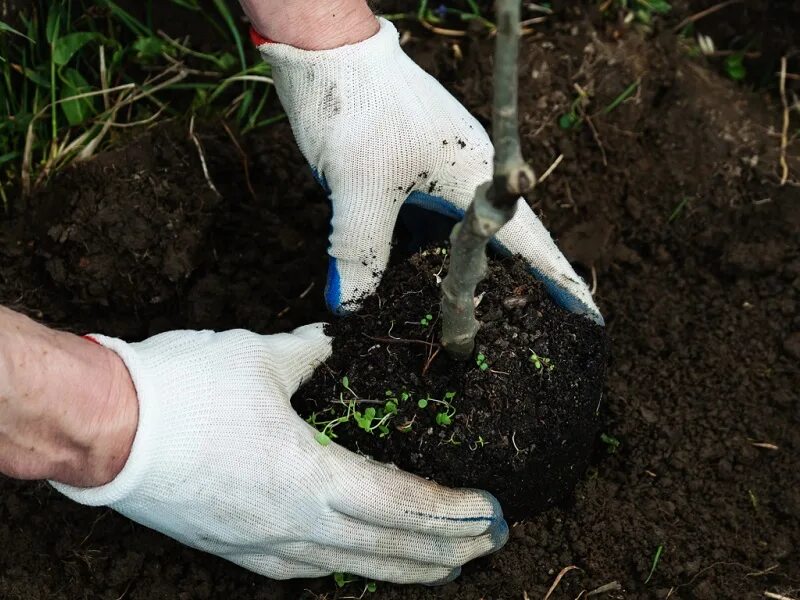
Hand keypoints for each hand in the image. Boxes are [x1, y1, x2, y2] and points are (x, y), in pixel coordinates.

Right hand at [51, 324, 507, 582]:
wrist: (104, 432)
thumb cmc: (181, 392)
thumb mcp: (260, 357)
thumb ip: (311, 354)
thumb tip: (335, 341)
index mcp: (308, 477)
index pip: (399, 504)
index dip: (450, 513)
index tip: (488, 514)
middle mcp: (294, 524)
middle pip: (387, 548)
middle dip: (444, 549)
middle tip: (486, 546)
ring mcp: (265, 544)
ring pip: (352, 568)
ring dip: (404, 567)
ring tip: (444, 568)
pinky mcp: (238, 549)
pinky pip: (310, 568)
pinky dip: (351, 568)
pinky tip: (362, 566)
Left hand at [256, 17, 602, 324]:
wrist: (327, 49)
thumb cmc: (355, 106)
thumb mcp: (358, 186)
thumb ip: (361, 251)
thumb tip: (352, 309)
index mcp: (476, 177)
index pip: (531, 242)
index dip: (560, 282)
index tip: (588, 317)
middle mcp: (465, 180)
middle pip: (499, 248)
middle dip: (513, 293)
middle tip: (522, 338)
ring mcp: (435, 177)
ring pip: (457, 242)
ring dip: (461, 279)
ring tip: (467, 326)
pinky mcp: (406, 176)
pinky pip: (423, 230)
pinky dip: (420, 260)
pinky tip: (409, 287)